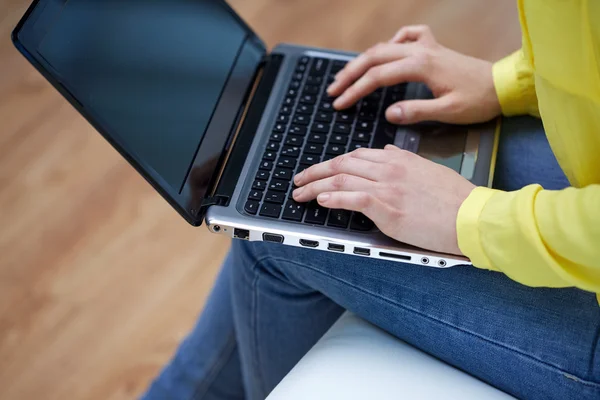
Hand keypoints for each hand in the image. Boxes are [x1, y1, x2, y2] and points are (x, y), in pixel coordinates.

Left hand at [292, 146, 475, 254]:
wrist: (472, 215)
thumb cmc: (456, 198)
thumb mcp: (430, 169)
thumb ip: (406, 160)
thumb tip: (389, 151)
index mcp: (398, 158)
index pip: (357, 155)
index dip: (334, 162)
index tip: (322, 169)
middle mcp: (389, 167)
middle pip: (342, 163)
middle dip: (316, 171)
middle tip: (300, 179)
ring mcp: (387, 186)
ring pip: (340, 178)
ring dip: (315, 186)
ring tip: (300, 193)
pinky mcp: (387, 206)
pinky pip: (351, 197)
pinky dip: (332, 197)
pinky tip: (320, 200)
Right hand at [327, 25, 500, 124]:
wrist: (502, 85)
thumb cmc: (478, 100)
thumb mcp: (448, 112)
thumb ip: (417, 112)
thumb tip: (389, 114)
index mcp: (420, 66)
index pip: (378, 77)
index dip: (355, 91)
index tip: (340, 104)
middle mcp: (420, 51)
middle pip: (374, 57)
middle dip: (350, 74)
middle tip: (333, 90)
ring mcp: (426, 46)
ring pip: (385, 46)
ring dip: (363, 60)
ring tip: (347, 75)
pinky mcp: (433, 48)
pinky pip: (408, 35)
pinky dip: (393, 41)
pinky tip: (387, 49)